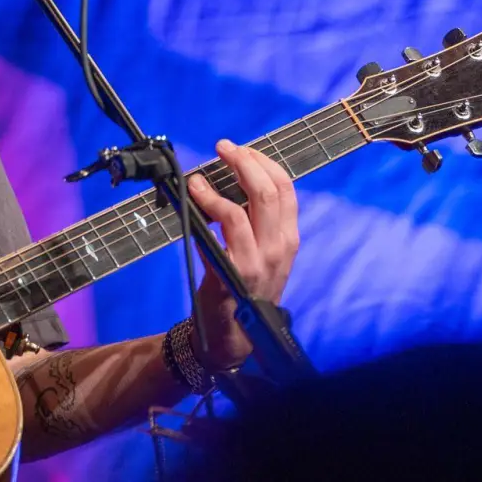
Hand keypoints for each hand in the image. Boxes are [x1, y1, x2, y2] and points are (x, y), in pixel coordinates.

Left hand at [185, 139, 299, 369]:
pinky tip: (194, 195)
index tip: (242, 149)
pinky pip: (224, 226)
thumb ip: (254, 221)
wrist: (233, 334)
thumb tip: (231, 180)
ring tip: (200, 174)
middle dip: (245, 161)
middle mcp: (280, 246)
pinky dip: (207, 203)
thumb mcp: (260, 252)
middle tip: (223, 147)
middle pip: (270, 190)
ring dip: (220, 183)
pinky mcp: (235, 269)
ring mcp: (260, 259)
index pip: (285, 188)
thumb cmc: (241, 287)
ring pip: (247, 206)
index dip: (264, 162)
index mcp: (288, 238)